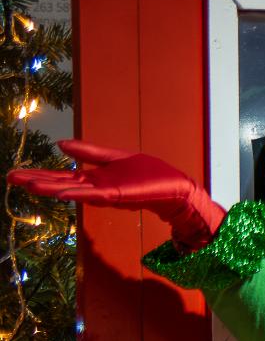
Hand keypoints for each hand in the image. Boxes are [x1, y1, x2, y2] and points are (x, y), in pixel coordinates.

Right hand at [9, 140, 223, 247]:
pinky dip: (75, 193)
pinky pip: (91, 194)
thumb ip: (88, 152)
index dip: (39, 175)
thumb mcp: (113, 157)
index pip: (61, 177)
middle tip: (10, 178)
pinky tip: (58, 192)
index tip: (16, 174)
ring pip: (71, 191)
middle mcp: (94, 187)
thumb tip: (60, 145)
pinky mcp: (117, 195)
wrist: (174, 185)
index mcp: (93, 178)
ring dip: (49, 188)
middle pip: (60, 184)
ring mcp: (104, 192)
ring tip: (26, 184)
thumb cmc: (148, 174)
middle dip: (35, 181)